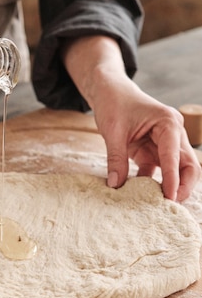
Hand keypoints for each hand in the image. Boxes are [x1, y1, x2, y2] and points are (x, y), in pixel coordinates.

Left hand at [93, 78, 200, 201]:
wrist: (108, 91)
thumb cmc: (114, 103)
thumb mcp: (113, 131)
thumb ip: (116, 158)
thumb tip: (115, 185)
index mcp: (168, 123)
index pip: (175, 156)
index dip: (173, 178)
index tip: (169, 197)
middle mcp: (172, 134)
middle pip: (189, 165)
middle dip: (183, 186)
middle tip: (170, 205)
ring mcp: (165, 143)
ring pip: (178, 170)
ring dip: (171, 187)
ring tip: (159, 205)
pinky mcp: (153, 151)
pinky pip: (159, 171)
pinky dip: (154, 183)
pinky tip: (143, 196)